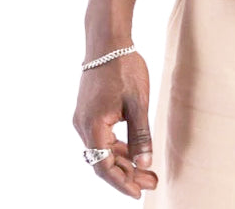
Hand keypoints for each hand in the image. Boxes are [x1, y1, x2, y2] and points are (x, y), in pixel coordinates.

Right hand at [72, 51, 157, 199]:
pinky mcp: (89, 111)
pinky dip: (118, 147)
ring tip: (148, 171)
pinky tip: (135, 151)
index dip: (121, 182)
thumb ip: (141, 134)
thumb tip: (145, 164)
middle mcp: (83, 126)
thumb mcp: (138, 102)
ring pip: (103, 150)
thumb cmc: (124, 68)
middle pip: (103, 161)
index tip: (139, 193)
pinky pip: (102, 137)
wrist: (107, 41)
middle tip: (152, 183)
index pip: (103, 166)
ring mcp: (84, 118)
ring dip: (124, 161)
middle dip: (127, 174)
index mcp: (92, 126)